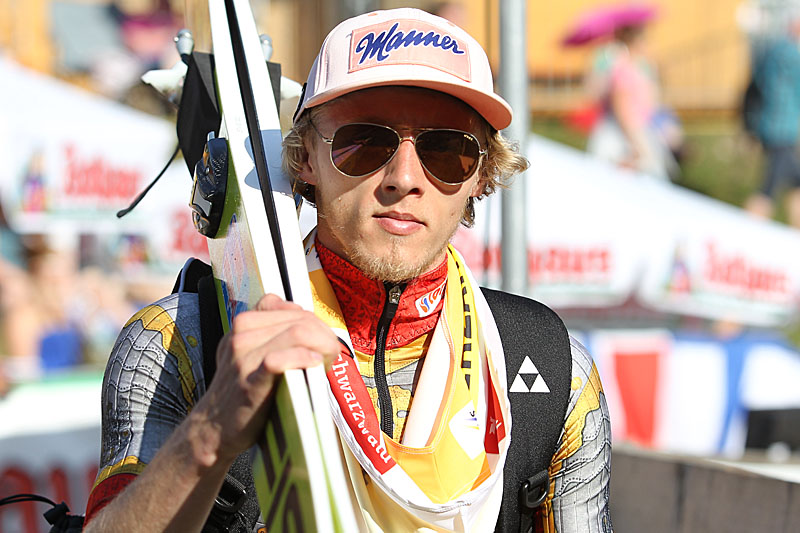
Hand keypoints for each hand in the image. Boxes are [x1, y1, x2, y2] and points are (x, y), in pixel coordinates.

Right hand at [190, 294, 338, 465]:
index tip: (321, 340)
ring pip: (296, 333)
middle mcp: (241, 335)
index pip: (289, 307)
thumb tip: (312, 327)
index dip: (313, 321)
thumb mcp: (251, 353)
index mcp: (244, 325)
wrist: (213, 428)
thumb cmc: (242, 392)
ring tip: (326, 360)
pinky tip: (314, 365)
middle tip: (331, 353)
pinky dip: (304, 358)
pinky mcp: (249, 381)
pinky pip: (280, 359)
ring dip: (321, 344)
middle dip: (324, 334)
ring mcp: (243, 357)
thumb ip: (275, 335)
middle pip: (298, 319)